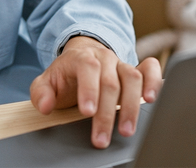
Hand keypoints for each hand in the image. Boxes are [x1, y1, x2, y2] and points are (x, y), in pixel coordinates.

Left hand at [30, 36, 161, 148]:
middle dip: (107, 113)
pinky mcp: (136, 69)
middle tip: (101, 138)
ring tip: (127, 130)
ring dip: (131, 105)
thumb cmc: (66, 74)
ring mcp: (121, 63)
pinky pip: (150, 69)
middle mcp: (103, 58)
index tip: (87, 112)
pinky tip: (151, 99)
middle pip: (110, 81)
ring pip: (132, 77)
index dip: (89, 89)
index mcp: (81, 57)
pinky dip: (154, 81)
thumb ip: (41, 92)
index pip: (87, 68)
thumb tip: (45, 106)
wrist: (81, 58)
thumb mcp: (47, 81)